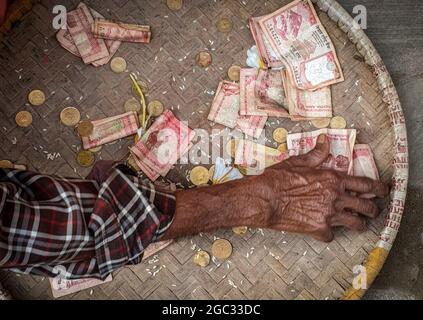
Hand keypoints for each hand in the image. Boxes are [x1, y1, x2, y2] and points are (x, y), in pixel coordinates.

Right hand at [260, 134, 388, 241]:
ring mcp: (329, 215)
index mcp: (333, 179)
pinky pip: (332, 235)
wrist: (265, 199)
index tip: (383, 191)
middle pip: (367, 207)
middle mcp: (336, 197)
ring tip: (356, 224)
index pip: (365, 184)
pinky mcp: (319, 229)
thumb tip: (324, 141)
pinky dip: (328, 233)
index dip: (378, 189)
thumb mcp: (298, 162)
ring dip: (358, 224)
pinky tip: (323, 229)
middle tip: (372, 210)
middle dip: (373, 209)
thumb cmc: (278, 180)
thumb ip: (316, 153)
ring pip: (356, 224)